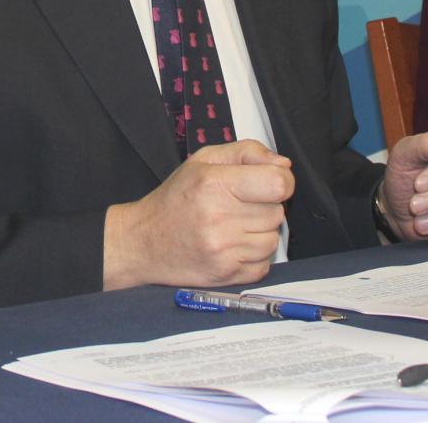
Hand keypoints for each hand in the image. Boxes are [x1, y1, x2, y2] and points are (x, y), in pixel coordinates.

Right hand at [103, 138, 293, 289]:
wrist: (144, 242)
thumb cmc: (176, 198)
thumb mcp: (203, 161)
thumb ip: (247, 152)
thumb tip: (283, 165)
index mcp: (214, 183)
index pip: (278, 183)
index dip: (281, 181)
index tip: (269, 184)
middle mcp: (219, 218)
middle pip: (277, 212)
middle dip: (263, 207)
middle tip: (237, 206)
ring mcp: (223, 250)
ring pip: (272, 239)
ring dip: (259, 233)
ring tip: (232, 227)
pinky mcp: (227, 274)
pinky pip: (263, 264)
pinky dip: (252, 256)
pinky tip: (231, 247)